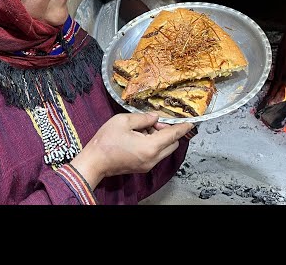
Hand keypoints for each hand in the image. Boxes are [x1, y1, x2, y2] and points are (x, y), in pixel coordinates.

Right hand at [70, 112, 193, 188]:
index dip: (183, 127)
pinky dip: (154, 144)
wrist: (95, 162)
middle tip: (154, 122)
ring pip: (164, 149)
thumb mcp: (123, 121)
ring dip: (160, 138)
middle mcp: (153, 158)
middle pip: (172, 144)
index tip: (191, 122)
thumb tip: (155, 117)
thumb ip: (143, 118)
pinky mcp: (143, 167)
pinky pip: (156, 154)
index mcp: (150, 147)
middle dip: (168, 131)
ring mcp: (148, 165)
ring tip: (143, 128)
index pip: (173, 135)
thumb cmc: (106, 141)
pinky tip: (140, 136)